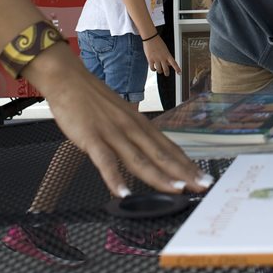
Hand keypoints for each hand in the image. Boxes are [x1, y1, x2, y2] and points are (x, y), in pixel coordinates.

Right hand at [24, 45, 210, 197]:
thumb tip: (148, 155)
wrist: (68, 78)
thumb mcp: (121, 116)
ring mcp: (113, 133)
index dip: (187, 164)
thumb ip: (133, 136)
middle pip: (161, 154)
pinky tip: (123, 194)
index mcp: (140, 124)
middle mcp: (132, 128)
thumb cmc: (93, 100)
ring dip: (160, 176)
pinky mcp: (91, 137)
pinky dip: (114, 178)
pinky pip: (104, 160)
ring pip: (140, 159)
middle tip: (204, 186)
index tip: (204, 178)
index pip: (169, 148)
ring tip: (178, 191)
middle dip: (184, 172)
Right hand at [144, 38, 179, 76]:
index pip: (174, 63)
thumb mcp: (165, 49)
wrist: (151, 38)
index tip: (179, 73)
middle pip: (166, 69)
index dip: (177, 69)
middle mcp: (162, 57)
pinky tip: (154, 68)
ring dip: (160, 71)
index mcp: (167, 54)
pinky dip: (153, 69)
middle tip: (167, 74)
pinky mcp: (150, 59)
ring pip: (159, 70)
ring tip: (159, 70)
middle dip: (166, 73)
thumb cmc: (158, 42)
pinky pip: (152, 68)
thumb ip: (167, 57)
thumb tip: (168, 64)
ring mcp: (156, 59)